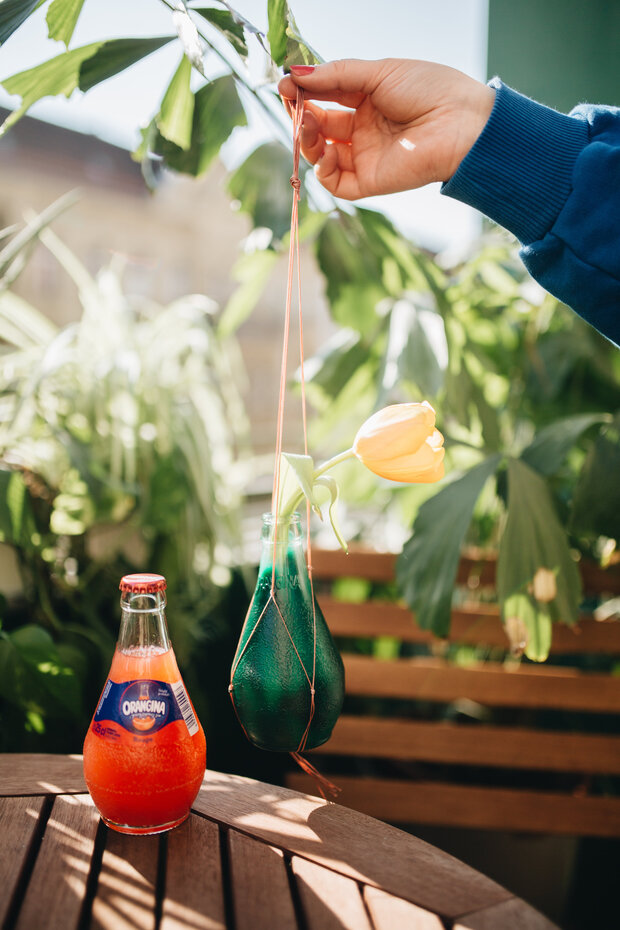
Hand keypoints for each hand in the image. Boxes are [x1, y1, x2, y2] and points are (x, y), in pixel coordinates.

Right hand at [278, 59, 494, 200]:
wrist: (460, 122)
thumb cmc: (429, 90)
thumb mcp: (378, 72)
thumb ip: (335, 76)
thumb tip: (295, 74)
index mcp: (367, 101)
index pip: (325, 98)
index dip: (304, 91)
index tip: (286, 83)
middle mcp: (364, 130)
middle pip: (319, 126)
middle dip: (301, 114)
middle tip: (292, 101)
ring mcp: (365, 157)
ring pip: (321, 155)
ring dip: (307, 140)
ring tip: (308, 125)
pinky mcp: (370, 182)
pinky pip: (335, 182)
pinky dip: (323, 168)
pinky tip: (326, 151)